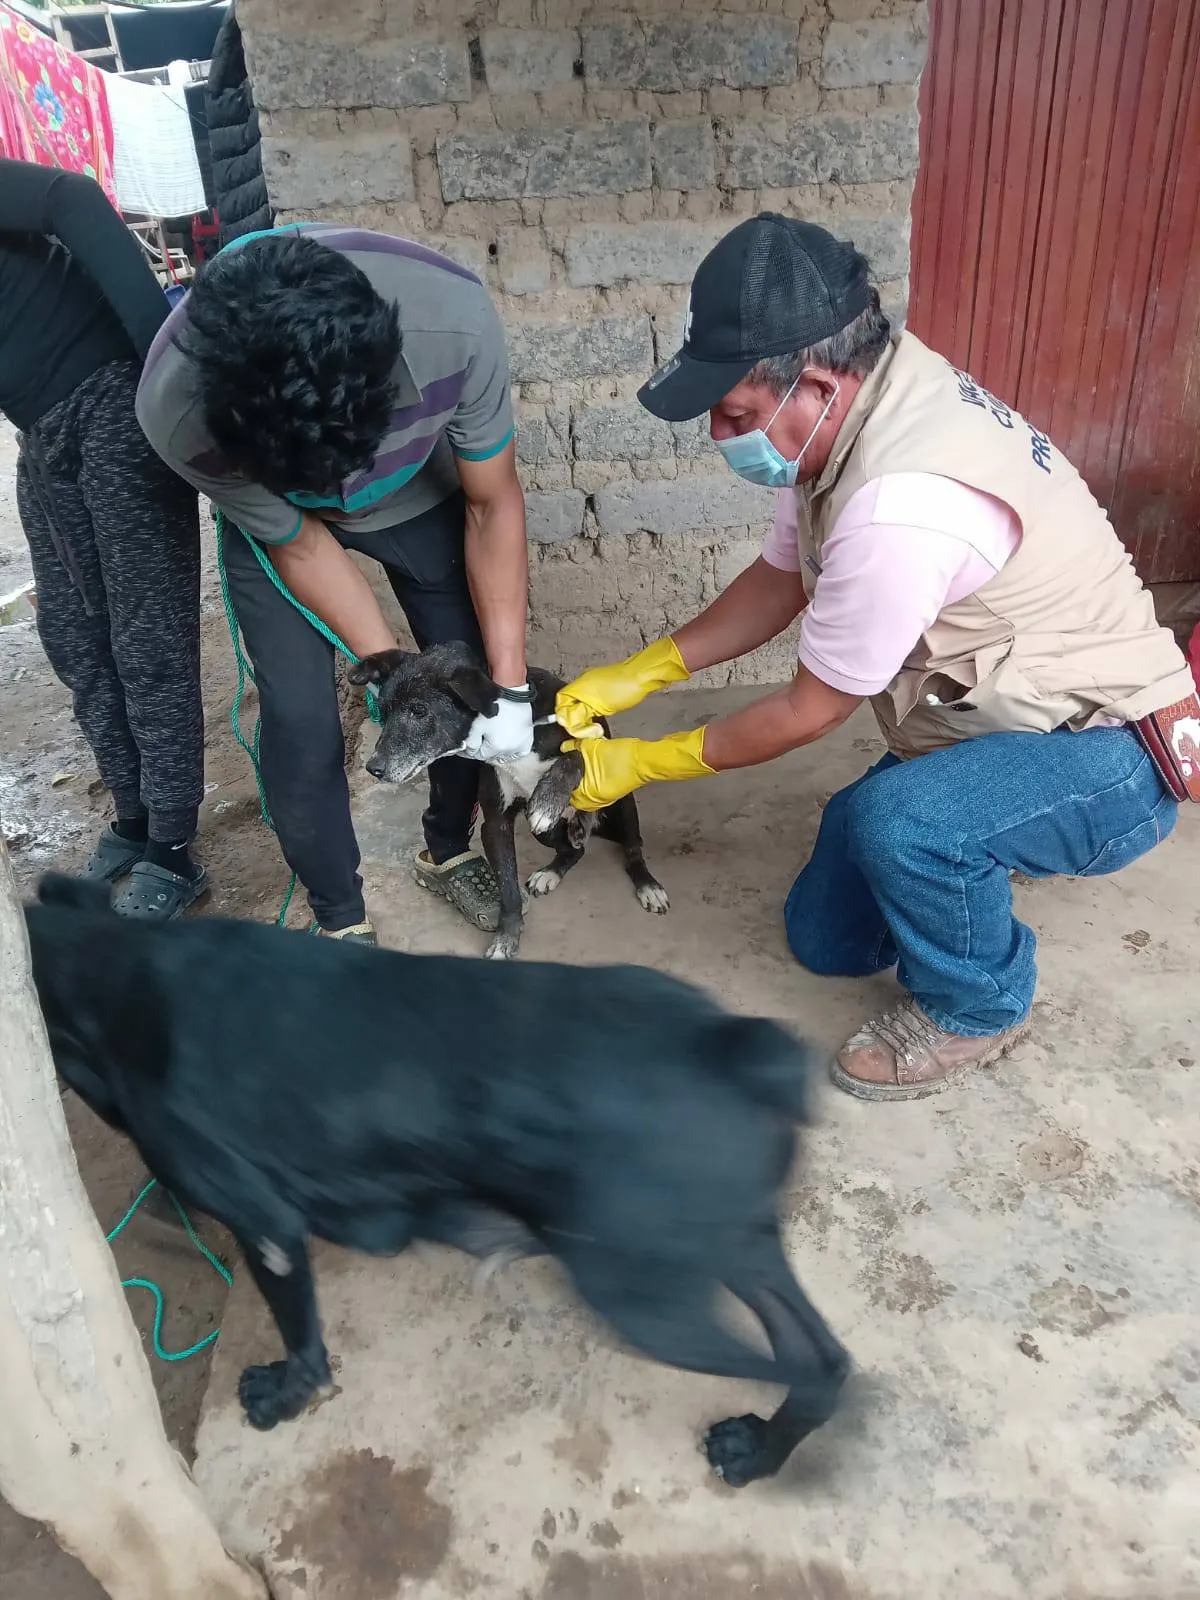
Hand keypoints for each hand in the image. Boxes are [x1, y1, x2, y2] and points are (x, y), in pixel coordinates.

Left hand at [462, 691, 534, 761]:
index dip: (472, 751)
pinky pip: (520, 753)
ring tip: (494, 741)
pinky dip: (514, 752)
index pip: (480, 756)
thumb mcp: (477, 724)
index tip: (468, 747)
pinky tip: (509, 745)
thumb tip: (468, 752)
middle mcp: (509, 750)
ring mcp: (520, 746)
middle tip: (481, 741)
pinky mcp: (528, 741)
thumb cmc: (495, 707)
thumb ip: (471, 741)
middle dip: (485, 750)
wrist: (512, 695)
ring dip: (498, 752)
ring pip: (505, 756)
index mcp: (495, 747)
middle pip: (492, 756)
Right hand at [556, 637, 690, 737]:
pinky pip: (591, 702)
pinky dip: (593, 712)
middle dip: (577, 720)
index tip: (579, 730)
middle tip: (592, 731)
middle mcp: (583, 682)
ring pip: (581, 705)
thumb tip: (564, 721)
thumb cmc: (623, 689)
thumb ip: (578, 714)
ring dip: (586, 718)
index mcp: (578, 685)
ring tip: (596, 728)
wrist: (643, 676)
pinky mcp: (604, 687)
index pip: (561, 704)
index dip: (566, 719)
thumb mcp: (598, 706)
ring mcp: (594, 684)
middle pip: (570, 705)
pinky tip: (600, 719)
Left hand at [563, 727, 713, 810]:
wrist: (646, 759)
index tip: (556, 764)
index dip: (559, 775)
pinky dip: (591, 775)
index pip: (563, 791)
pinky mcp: (612, 790)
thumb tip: (564, 746)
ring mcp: (604, 798)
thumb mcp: (592, 749)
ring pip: (584, 787)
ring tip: (579, 760)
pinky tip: (592, 762)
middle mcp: (593, 802)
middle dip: (570, 776)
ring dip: (581, 775)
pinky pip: (594, 784)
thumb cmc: (620, 758)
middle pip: (573, 790)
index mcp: (585, 796)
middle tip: (567, 760)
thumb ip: (574, 748)